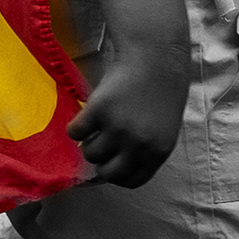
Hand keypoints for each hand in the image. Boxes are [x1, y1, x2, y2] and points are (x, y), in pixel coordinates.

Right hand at [67, 48, 186, 188]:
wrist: (155, 58)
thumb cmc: (162, 90)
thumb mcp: (163, 128)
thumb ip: (145, 149)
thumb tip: (116, 165)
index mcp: (158, 152)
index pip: (132, 181)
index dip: (119, 174)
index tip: (111, 164)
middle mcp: (138, 145)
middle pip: (107, 172)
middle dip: (101, 162)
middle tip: (99, 146)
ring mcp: (117, 129)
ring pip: (89, 152)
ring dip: (88, 142)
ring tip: (96, 125)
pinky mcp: (98, 111)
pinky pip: (75, 132)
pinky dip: (76, 126)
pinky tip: (86, 115)